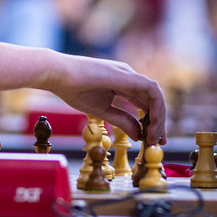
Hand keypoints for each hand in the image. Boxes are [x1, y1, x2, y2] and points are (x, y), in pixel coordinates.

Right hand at [43, 54, 168, 145]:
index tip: (150, 139)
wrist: (57, 74)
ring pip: (155, 95)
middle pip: (153, 100)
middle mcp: (128, 76)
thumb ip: (120, 120)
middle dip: (159, 122)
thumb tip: (138, 135)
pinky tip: (152, 125)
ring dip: (159, 118)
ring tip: (154, 137)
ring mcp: (128, 73)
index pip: (144, 103)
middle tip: (158, 142)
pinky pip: (151, 91)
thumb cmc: (72, 88)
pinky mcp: (126, 75)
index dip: (151, 121)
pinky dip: (156, 108)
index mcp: (121, 83)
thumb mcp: (101, 110)